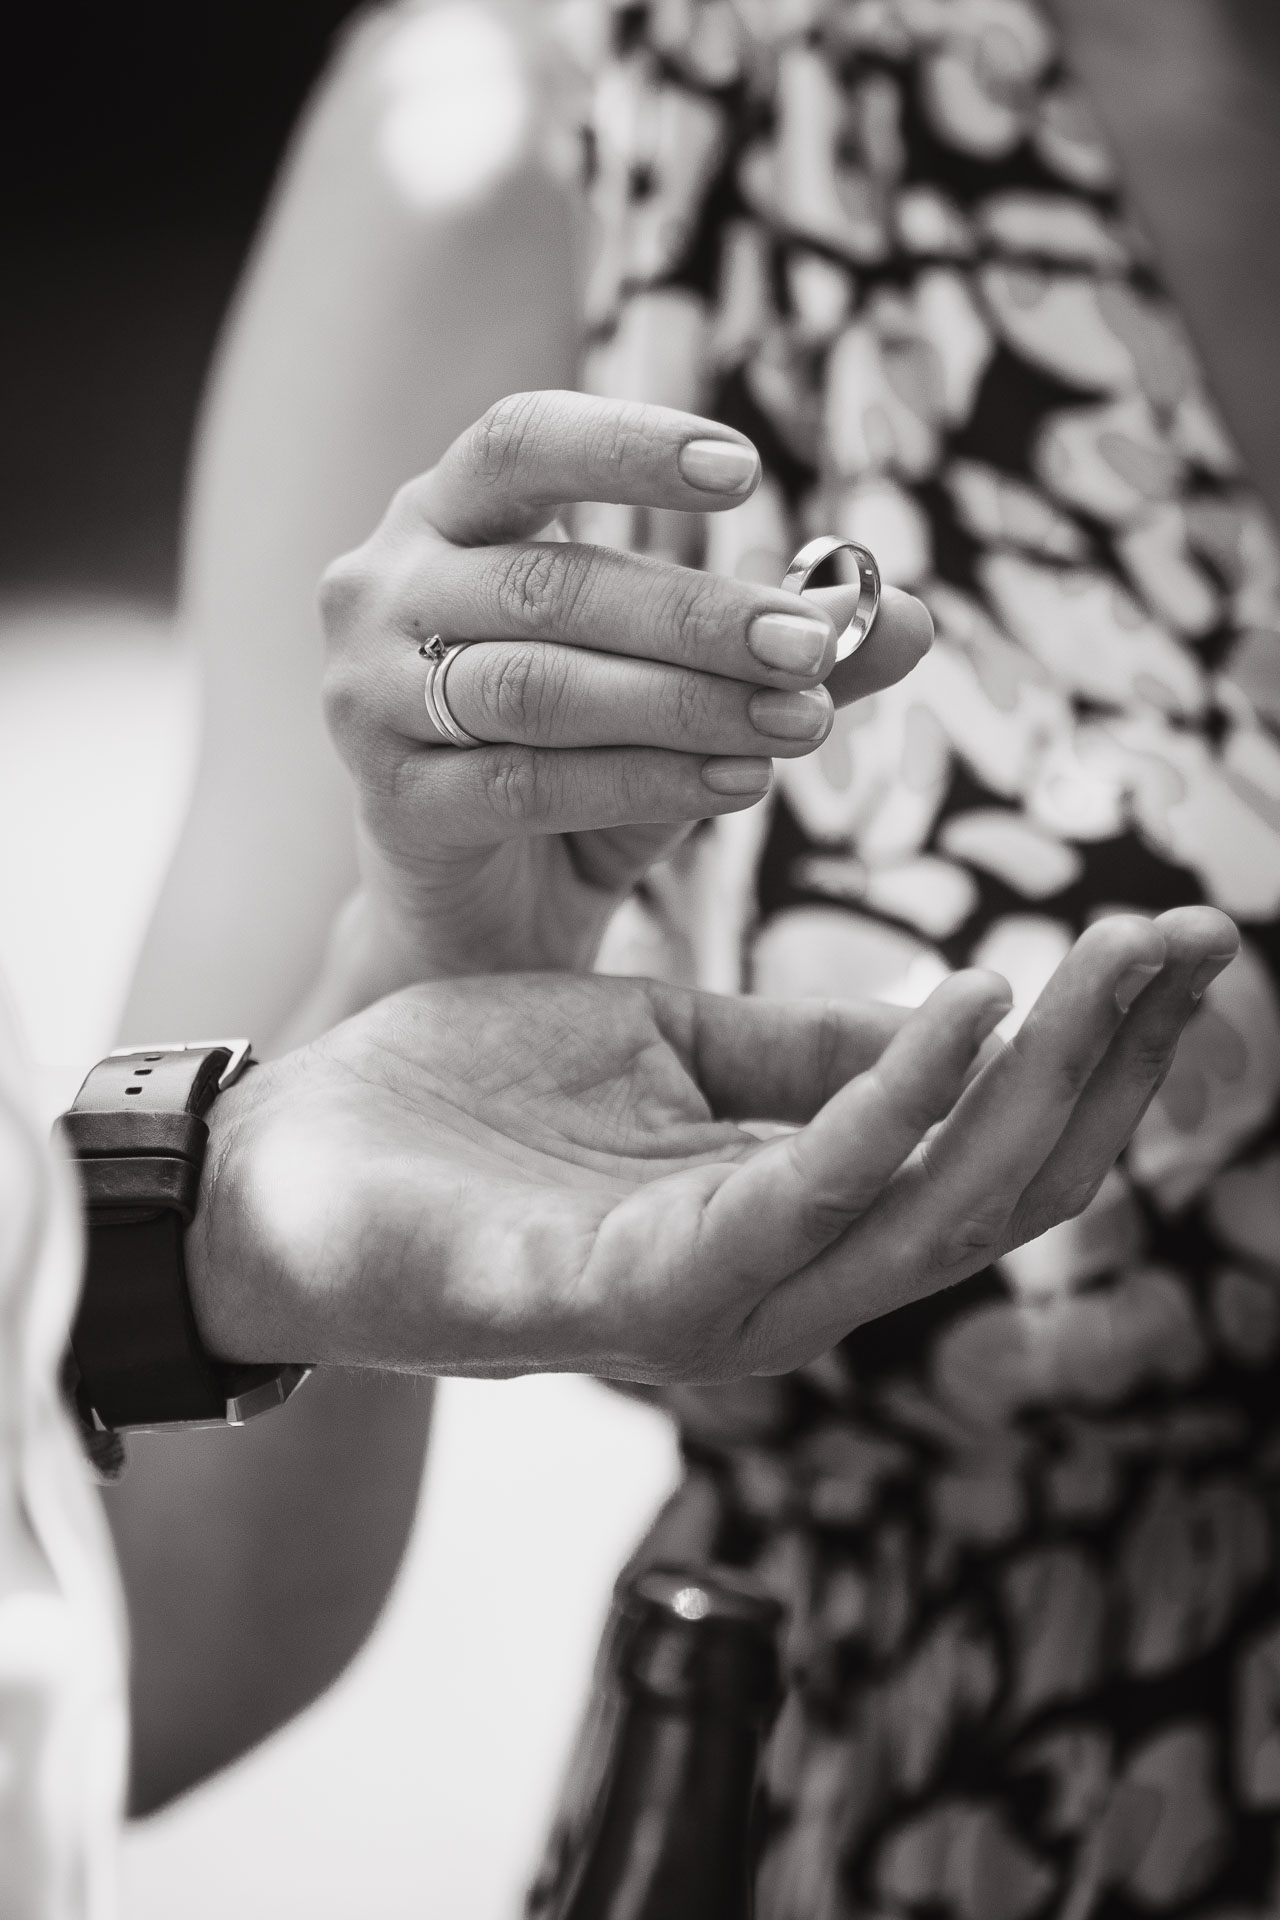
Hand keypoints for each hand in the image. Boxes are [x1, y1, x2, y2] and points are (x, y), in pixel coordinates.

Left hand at [188, 907, 1236, 1382]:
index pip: (989, 1146)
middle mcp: (784, 1275)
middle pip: (999, 1185)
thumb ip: (805, 1058)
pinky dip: (899, 1103)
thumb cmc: (469, 1105)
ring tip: (1122, 957)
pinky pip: (800, 1194)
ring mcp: (718, 1300)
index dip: (1095, 1051)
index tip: (1178, 938)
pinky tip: (969, 1006)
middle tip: (1196, 939)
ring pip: (934, 1201)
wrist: (288, 1166)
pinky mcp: (634, 1294)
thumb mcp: (666, 1048)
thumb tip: (952, 1024)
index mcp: (794, 1213)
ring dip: (1043, 1078)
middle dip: (1112, 1063)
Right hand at [319, 389, 931, 987]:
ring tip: (802, 722)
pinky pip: (528, 784)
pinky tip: (740, 783)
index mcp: (447, 517)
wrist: (481, 906)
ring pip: (543, 686)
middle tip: (811, 644)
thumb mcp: (681, 689)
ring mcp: (368, 695)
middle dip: (698, 615)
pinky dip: (646, 781)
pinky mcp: (391, 800)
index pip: (521, 443)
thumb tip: (911, 618)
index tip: (747, 471)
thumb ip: (776, 647)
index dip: (627, 446)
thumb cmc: (578, 759)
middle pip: (552, 582)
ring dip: (687, 703)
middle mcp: (385, 587)